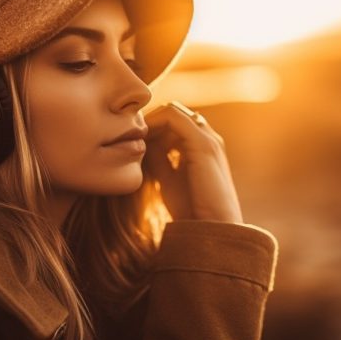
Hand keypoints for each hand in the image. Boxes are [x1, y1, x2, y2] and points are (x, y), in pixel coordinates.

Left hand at [142, 101, 243, 223]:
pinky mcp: (202, 143)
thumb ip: (159, 160)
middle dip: (148, 121)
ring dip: (149, 121)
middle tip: (127, 137)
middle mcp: (208, 138)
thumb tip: (143, 145)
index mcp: (203, 147)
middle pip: (173, 113)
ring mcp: (208, 138)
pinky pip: (173, 117)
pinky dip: (153, 122)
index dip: (151, 128)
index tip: (131, 142)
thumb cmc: (192, 209)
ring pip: (172, 111)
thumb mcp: (170, 180)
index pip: (174, 123)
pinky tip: (140, 140)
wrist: (213, 228)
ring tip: (132, 139)